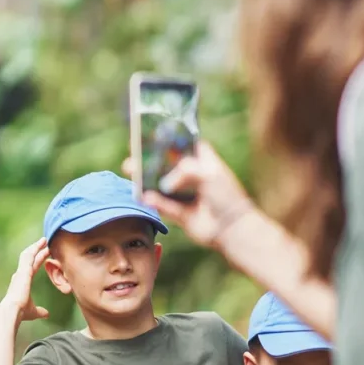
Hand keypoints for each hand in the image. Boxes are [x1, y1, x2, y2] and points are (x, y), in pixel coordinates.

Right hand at [0, 238, 50, 322]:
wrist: (13, 310)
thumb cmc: (21, 312)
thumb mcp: (33, 311)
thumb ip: (40, 311)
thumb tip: (47, 314)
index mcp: (22, 281)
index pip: (32, 266)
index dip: (39, 259)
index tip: (46, 253)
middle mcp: (20, 274)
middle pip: (30, 258)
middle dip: (37, 249)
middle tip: (45, 241)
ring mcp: (21, 272)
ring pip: (28, 255)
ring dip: (36, 246)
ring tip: (44, 240)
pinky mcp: (23, 271)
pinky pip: (28, 256)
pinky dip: (34, 249)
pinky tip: (41, 244)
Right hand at [121, 141, 256, 248]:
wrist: (232, 229)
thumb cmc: (226, 196)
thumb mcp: (208, 173)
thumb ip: (185, 170)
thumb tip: (165, 183)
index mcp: (204, 162)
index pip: (185, 145)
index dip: (170, 140)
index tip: (152, 135)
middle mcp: (193, 176)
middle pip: (167, 165)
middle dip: (150, 161)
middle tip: (134, 155)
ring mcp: (186, 195)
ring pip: (161, 185)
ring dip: (146, 180)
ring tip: (131, 173)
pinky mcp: (180, 213)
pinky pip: (162, 205)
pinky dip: (153, 201)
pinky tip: (144, 196)